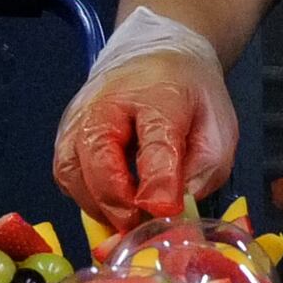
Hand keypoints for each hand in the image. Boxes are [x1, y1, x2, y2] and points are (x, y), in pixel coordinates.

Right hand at [53, 8, 234, 221]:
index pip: (155, 144)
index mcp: (159, 96)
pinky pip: (66, 176)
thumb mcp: (218, 127)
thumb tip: (180, 205)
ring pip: (72, 173)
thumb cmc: (187, 95)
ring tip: (128, 219)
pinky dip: (85, 197)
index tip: (165, 211)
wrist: (154, 55)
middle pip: (99, 160)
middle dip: (119, 203)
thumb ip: (207, 168)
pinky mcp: (65, 134)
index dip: (159, 183)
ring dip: (98, 206)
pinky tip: (111, 203)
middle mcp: (107, 103)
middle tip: (142, 227)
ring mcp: (79, 118)